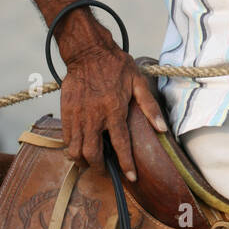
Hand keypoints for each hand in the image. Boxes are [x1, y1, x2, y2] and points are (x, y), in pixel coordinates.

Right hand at [60, 42, 167, 179]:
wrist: (87, 51)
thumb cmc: (116, 65)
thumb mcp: (138, 81)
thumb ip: (150, 106)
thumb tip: (162, 128)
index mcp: (114, 110)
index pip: (121, 144)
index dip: (126, 164)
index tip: (130, 177)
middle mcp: (95, 116)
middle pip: (92, 153)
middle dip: (98, 168)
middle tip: (104, 171)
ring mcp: (78, 115)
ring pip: (75, 149)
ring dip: (82, 161)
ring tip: (89, 162)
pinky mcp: (66, 111)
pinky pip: (66, 138)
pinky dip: (71, 147)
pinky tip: (78, 148)